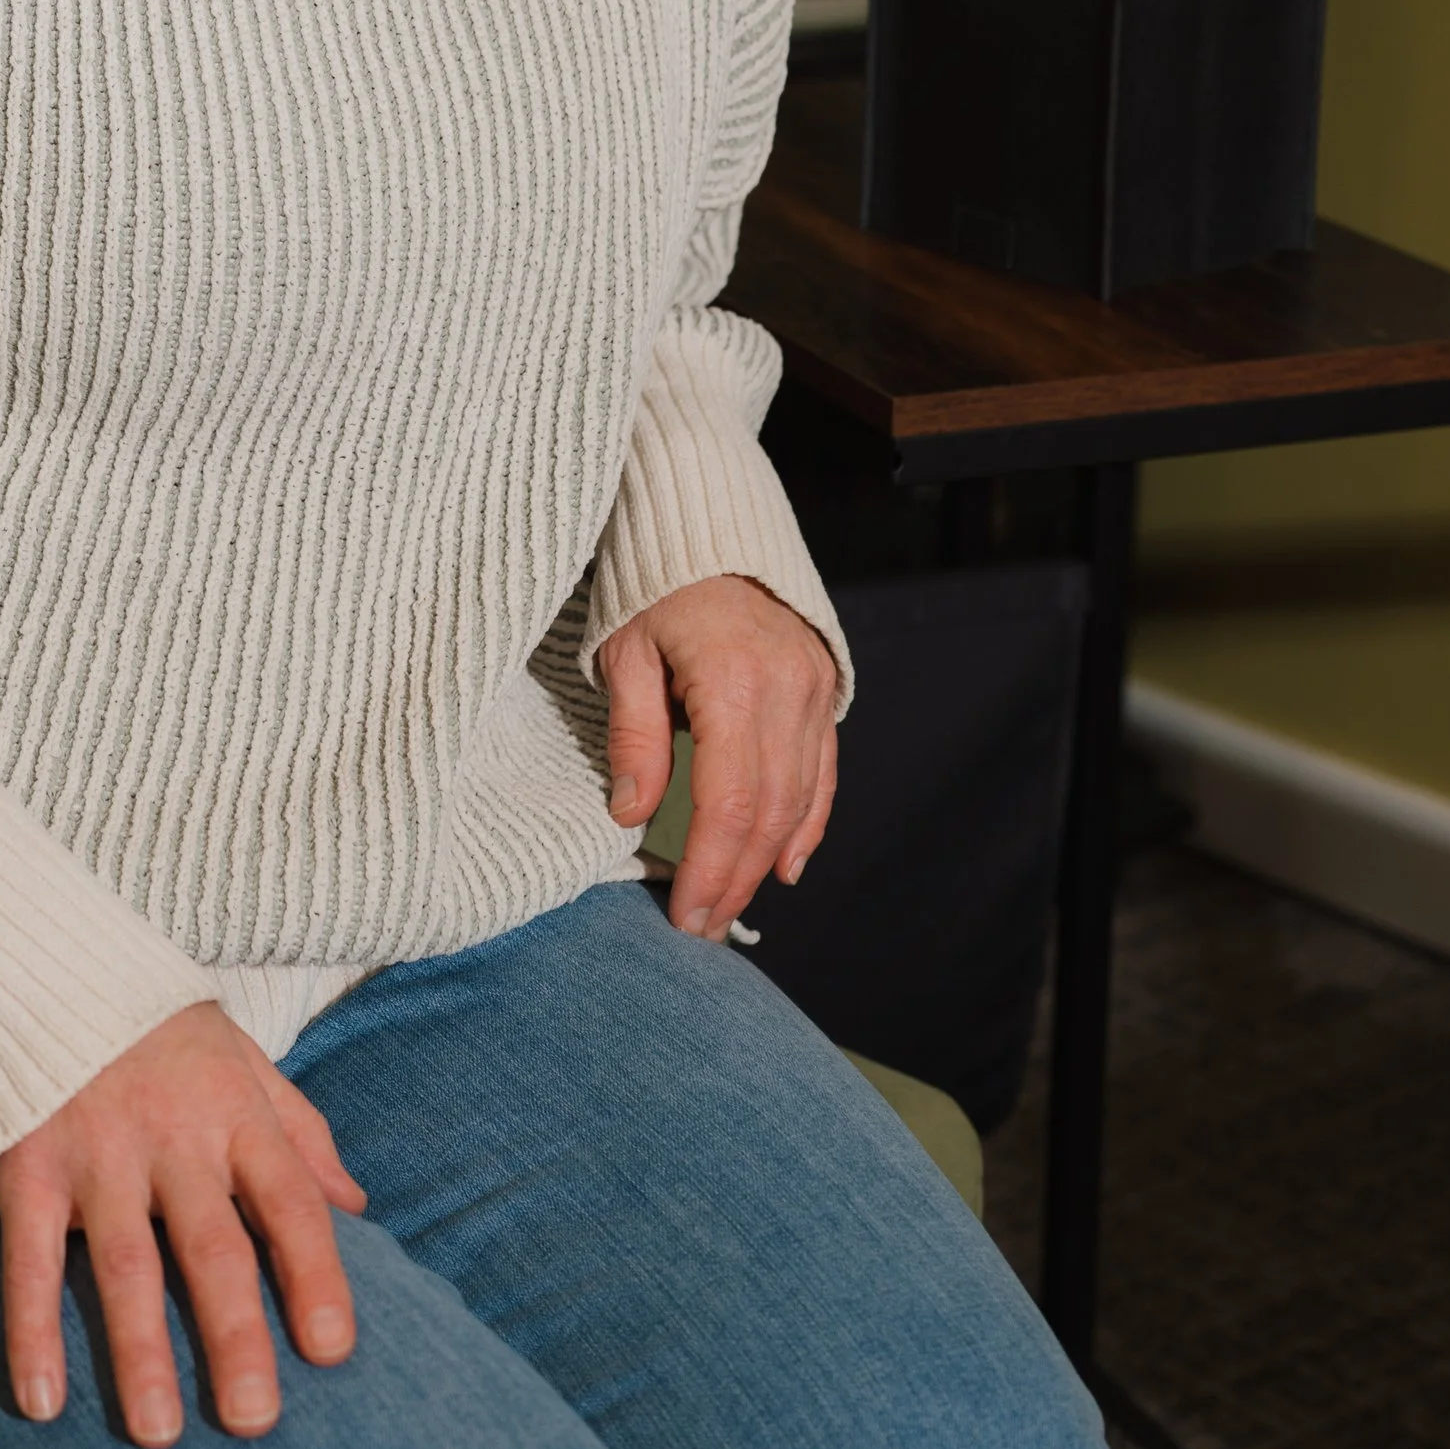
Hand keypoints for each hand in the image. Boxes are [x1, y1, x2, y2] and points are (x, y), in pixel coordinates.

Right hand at [0, 1002, 368, 1448]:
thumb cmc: (156, 1024)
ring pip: (127, 1268)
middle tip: (253, 1423)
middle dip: (235, 1339)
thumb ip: (300, 1133)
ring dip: (141, 1355)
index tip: (333, 1352)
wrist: (40, 955)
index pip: (291, 1204)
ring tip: (158, 1434)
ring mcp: (98, 1155)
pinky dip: (32, 1330)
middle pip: (215, 1251)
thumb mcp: (243, 1061)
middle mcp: (174, 1140)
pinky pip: (33, 1259)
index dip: (317, 1277)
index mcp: (237, 1115)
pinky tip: (42, 1400)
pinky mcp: (28, 1165)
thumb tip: (356, 1205)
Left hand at [598, 573, 838, 942]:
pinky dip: (807, 822)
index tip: (685, 914)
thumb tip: (631, 814)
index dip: (709, 867)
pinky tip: (787, 865)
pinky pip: (823, 770)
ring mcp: (814, 688)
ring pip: (800, 797)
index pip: (728, 802)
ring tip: (732, 906)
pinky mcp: (825, 686)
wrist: (708, 522)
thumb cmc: (653, 583)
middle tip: (703, 926)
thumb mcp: (623, 652)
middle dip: (735, 878)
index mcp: (734, 682)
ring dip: (766, 860)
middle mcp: (788, 689)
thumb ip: (633, 735)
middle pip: (769, 811)